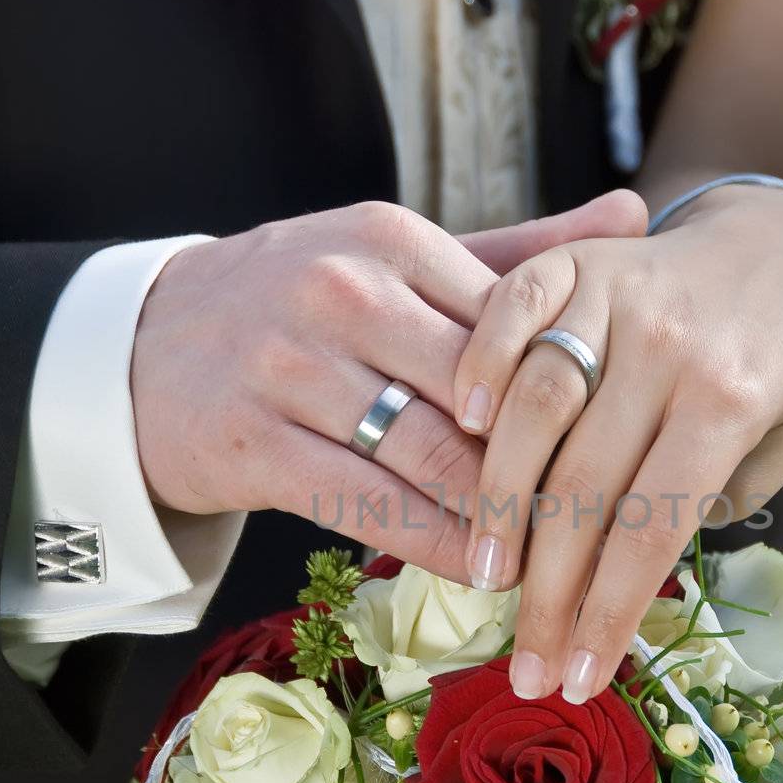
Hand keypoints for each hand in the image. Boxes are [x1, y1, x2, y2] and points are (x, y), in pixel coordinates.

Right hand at [131, 195, 644, 581]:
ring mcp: (290, 369)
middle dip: (550, 466)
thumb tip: (637, 212)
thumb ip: (515, 254)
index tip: (626, 445)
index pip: (514, 324)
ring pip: (432, 456)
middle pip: (482, 395)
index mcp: (390, 240)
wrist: (144, 348)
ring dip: (503, 518)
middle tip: (608, 519)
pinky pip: (368, 503)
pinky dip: (433, 543)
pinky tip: (478, 569)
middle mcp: (341, 293)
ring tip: (557, 556)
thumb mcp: (395, 260)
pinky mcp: (254, 444)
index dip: (576, 394)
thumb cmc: (298, 302)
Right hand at [453, 184, 782, 699]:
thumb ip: (714, 499)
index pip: (652, 530)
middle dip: (549, 595)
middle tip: (526, 666)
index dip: (607, 614)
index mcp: (730, 400)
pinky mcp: (577, 260)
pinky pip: (513, 310)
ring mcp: (618, 295)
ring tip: (482, 578)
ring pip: (535, 409)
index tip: (580, 680)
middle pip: (584, 488)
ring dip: (497, 503)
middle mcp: (670, 346)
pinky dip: (480, 365)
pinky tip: (461, 428)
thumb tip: (624, 570)